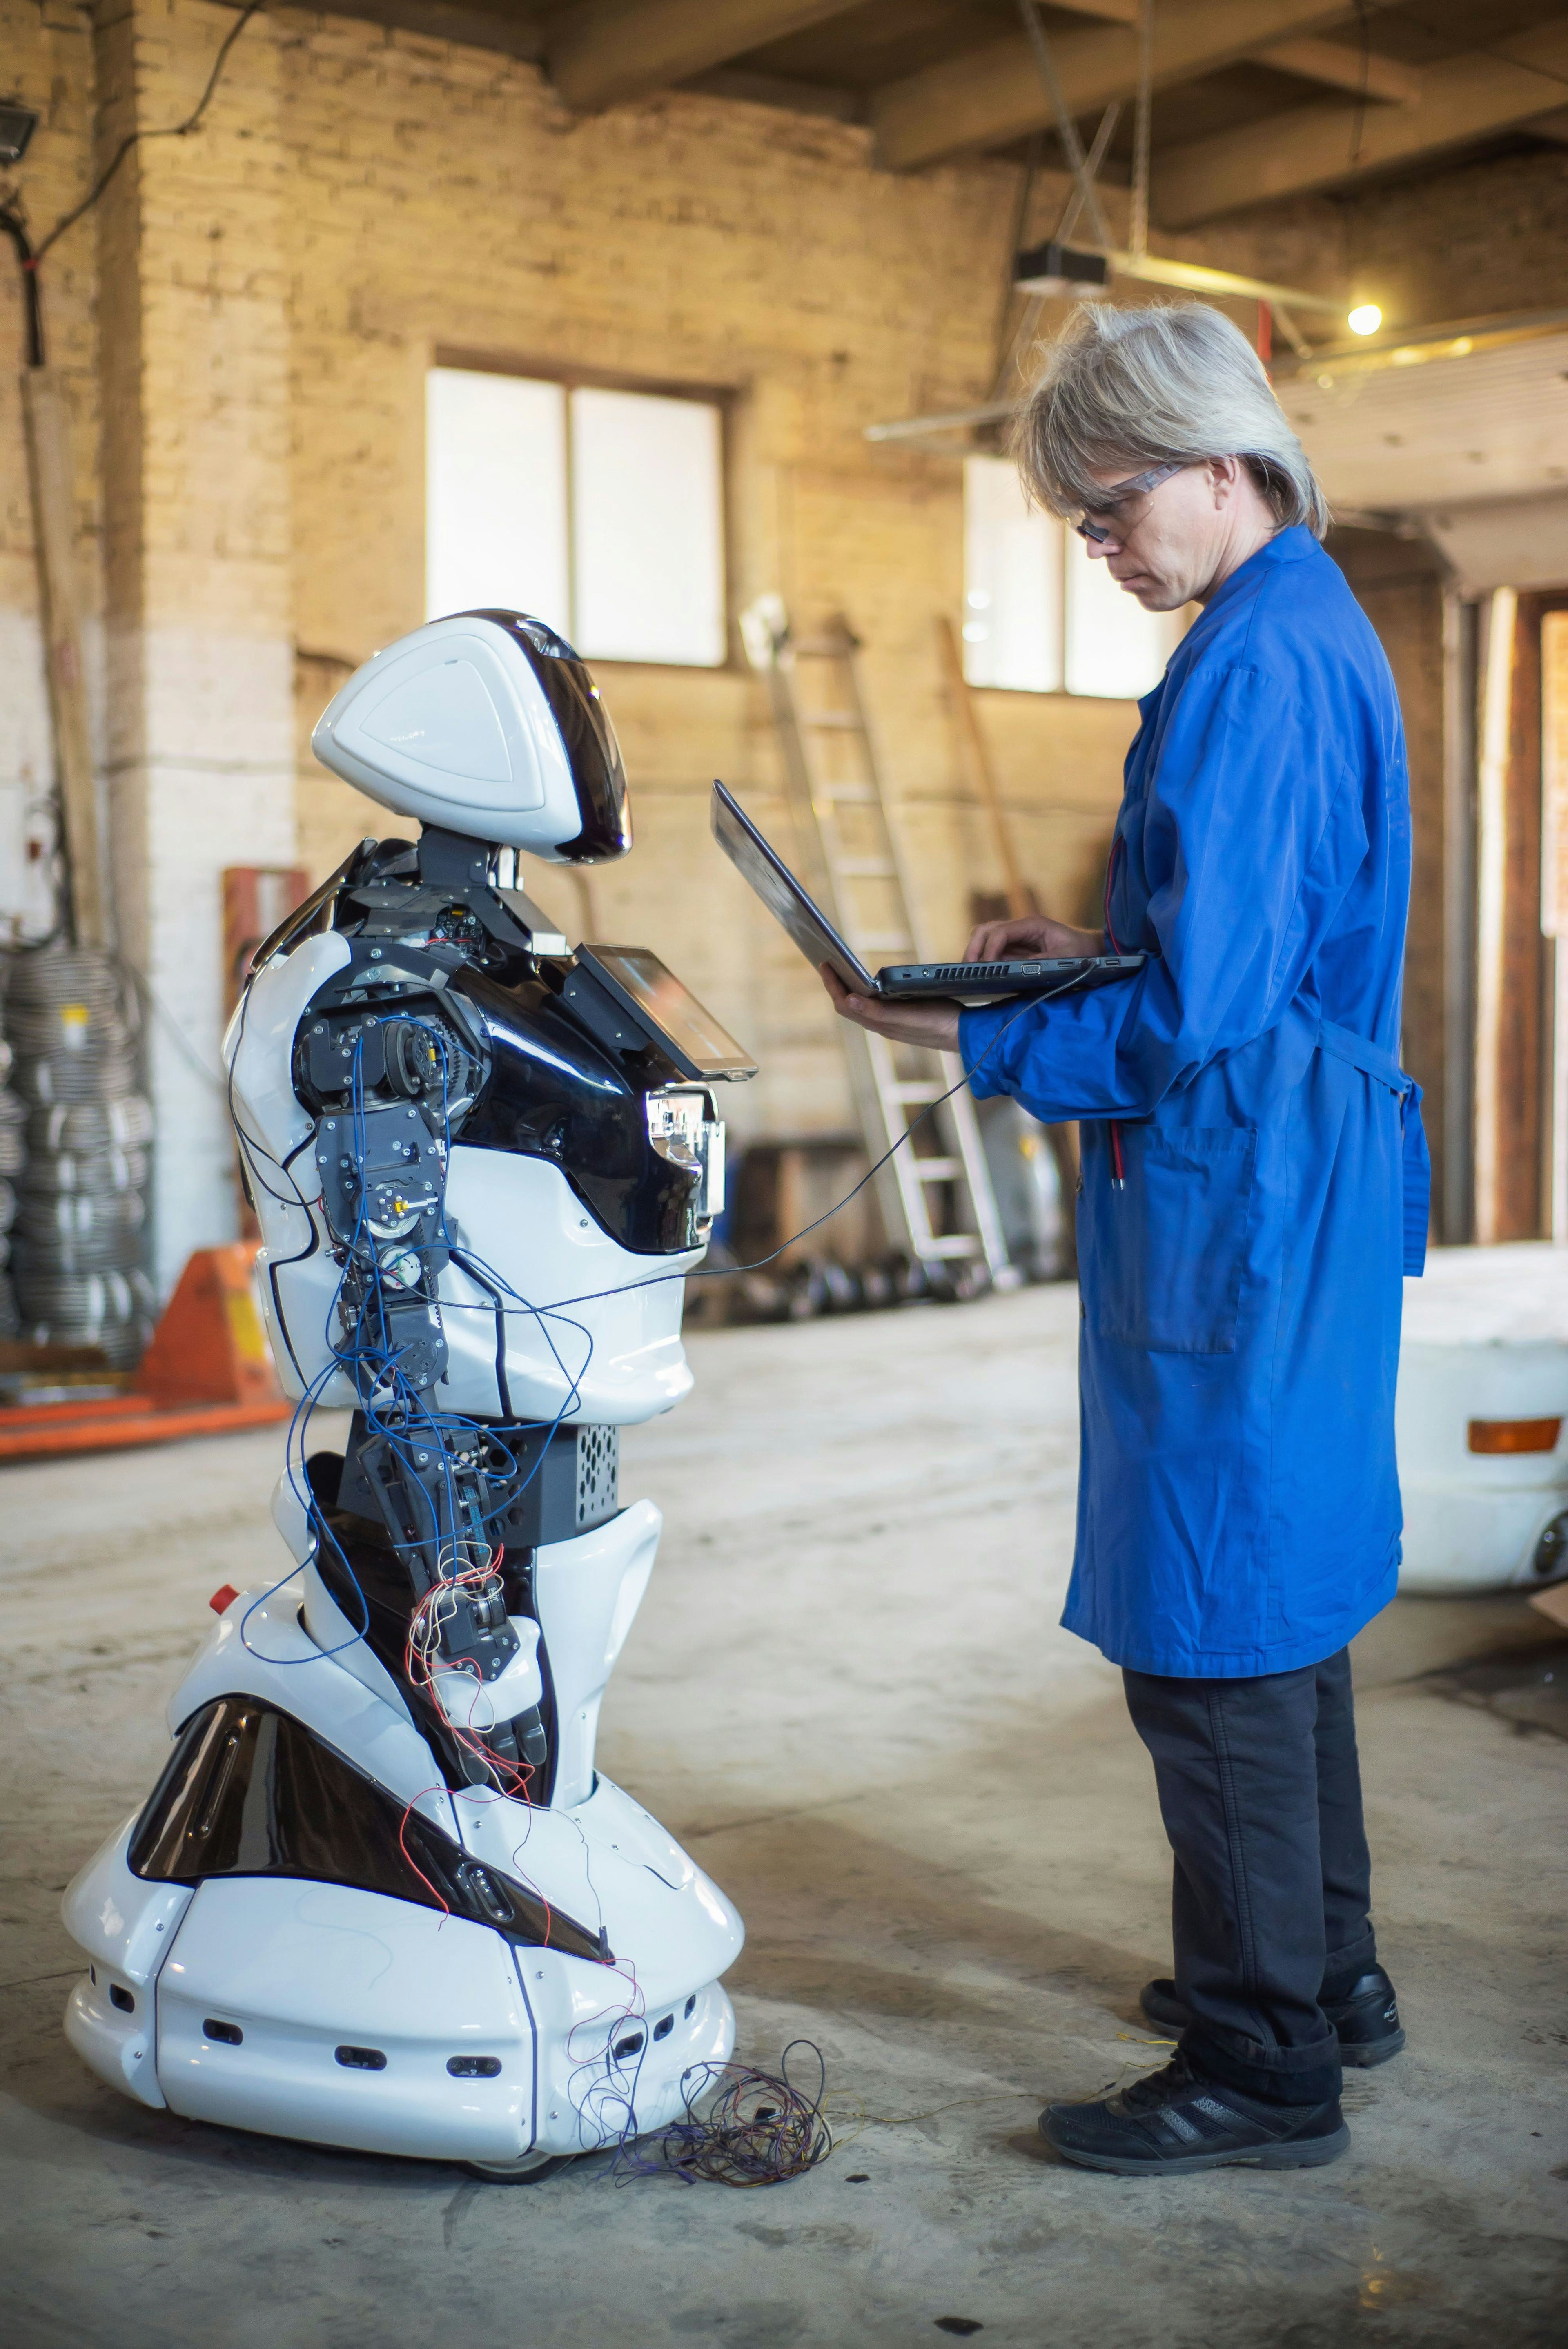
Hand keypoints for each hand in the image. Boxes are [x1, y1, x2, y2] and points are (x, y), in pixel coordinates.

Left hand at [819, 964, 960, 1051]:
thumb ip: (879, 1012)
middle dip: (836, 984)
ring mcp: (891, 1021)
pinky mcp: (902, 1017)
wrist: (964, 1034)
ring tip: (842, 970)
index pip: (844, 1003)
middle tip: (827, 963)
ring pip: (861, 1005)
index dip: (832, 984)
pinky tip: (870, 984)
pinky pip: (875, 1004)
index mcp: (879, 1022)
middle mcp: (881, 1023)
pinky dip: (865, 991)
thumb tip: (849, 1001)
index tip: (825, 963)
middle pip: (848, 1004)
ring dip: (849, 987)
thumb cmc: (939, 1023)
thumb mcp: (908, 1016)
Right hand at [964, 913, 1104, 963]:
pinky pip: (993, 950)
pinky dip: (984, 960)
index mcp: (1032, 925)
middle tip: (968, 969)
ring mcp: (1017, 937)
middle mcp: (1021, 927)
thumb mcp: (1063, 960)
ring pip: (985, 937)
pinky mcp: (1016, 948)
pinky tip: (982, 973)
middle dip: (974, 948)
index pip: (1000, 932)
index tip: (986, 968)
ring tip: (972, 972)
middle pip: (985, 930)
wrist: (1092, 952)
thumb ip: (1038, 964)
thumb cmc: (1081, 954)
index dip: (989, 950)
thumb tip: (1012, 969)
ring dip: (976, 953)